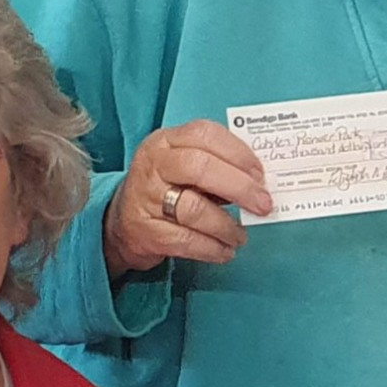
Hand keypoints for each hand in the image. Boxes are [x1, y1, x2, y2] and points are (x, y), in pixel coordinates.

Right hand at [105, 120, 271, 276]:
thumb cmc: (166, 187)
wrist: (123, 221)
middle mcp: (154, 164)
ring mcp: (146, 197)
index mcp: (167, 140)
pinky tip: (225, 251)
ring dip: (226, 226)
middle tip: (263, 204)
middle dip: (239, 187)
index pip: (205, 134)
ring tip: (241, 236)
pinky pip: (186, 240)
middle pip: (200, 168)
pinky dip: (212, 248)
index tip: (261, 174)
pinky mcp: (146, 231)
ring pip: (194, 209)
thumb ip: (217, 165)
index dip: (238, 153)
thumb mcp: (184, 164)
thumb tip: (259, 183)